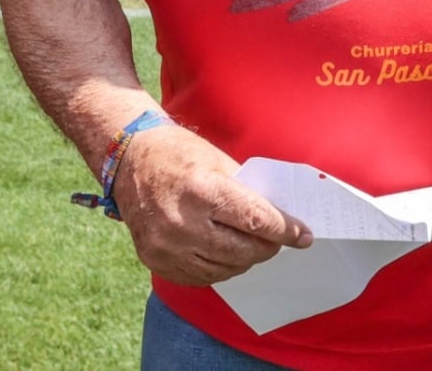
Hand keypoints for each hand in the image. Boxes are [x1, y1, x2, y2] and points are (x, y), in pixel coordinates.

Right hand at [111, 124, 312, 285]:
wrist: (128, 159)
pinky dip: (219, 268)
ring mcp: (165, 246)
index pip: (256, 220)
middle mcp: (181, 222)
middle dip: (268, 247)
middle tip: (278, 241)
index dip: (284, 231)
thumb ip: (247, 194)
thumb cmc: (178, 154)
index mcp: (201, 191)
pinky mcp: (155, 260)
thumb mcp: (218, 162)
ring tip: (252, 246)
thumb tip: (279, 221)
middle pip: (243, 250)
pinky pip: (199, 276)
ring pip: (224, 268)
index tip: (303, 236)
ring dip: (245, 260)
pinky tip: (225, 254)